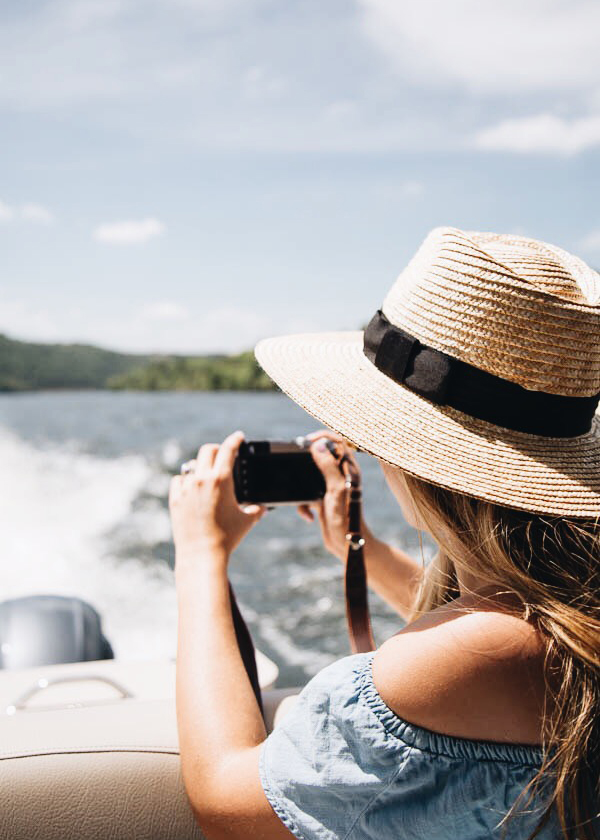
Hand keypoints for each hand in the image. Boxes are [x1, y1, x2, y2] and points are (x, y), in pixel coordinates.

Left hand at [169, 430, 266, 562]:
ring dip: (201, 467)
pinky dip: (186, 480)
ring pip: (192, 466)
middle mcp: (201, 480)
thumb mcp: (247, 521)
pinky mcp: (175, 499)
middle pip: (207, 450)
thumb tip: (262, 507)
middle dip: (217, 449)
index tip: (238, 436)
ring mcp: (186, 489)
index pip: (228, 450)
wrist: (202, 554)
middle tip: (223, 454)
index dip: (235, 439)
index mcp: (221, 480)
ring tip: (207, 474)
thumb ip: (257, 509)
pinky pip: (179, 480)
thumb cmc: (227, 538)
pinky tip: (191, 486)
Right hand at [298, 430, 370, 561]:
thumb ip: (328, 466)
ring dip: (302, 485)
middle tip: (298, 465)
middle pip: (321, 456)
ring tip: (305, 498)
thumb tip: (318, 445)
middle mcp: (340, 475)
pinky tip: (308, 515)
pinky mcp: (322, 500)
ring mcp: (330, 487)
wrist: (346, 545)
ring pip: (310, 475)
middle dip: (307, 462)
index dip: (323, 437)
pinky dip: (303, 504)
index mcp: (348, 469)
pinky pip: (306, 494)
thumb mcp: (336, 489)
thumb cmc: (347, 518)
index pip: (338, 441)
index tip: (308, 442)